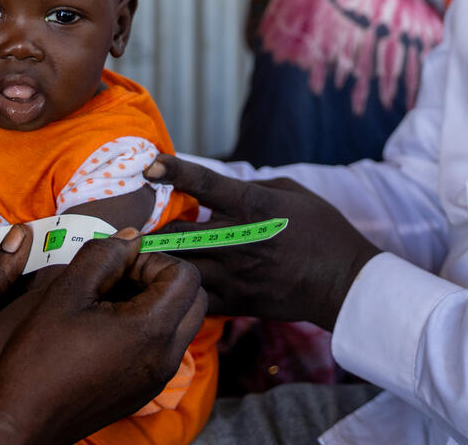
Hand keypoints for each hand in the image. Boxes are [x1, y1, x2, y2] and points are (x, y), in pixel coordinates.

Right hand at [0, 230, 207, 444]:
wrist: (22, 422)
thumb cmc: (38, 358)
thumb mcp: (65, 292)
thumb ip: (103, 255)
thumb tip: (132, 239)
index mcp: (151, 330)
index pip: (185, 275)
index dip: (152, 260)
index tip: (117, 269)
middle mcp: (166, 357)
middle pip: (193, 298)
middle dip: (160, 279)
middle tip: (118, 282)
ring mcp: (158, 377)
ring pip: (181, 322)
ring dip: (155, 302)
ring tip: (107, 305)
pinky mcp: (146, 390)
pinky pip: (165, 347)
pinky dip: (147, 328)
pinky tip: (105, 330)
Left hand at [144, 154, 379, 330]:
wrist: (344, 281)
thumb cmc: (322, 228)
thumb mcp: (291, 191)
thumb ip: (250, 186)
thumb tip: (218, 188)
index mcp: (254, 206)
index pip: (206, 183)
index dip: (175, 171)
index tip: (149, 165)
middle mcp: (239, 240)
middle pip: (178, 234)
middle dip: (147, 231)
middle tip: (124, 228)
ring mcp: (236, 275)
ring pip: (180, 270)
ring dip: (156, 263)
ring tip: (133, 259)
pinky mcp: (237, 302)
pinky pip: (195, 299)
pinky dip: (177, 291)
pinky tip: (165, 287)